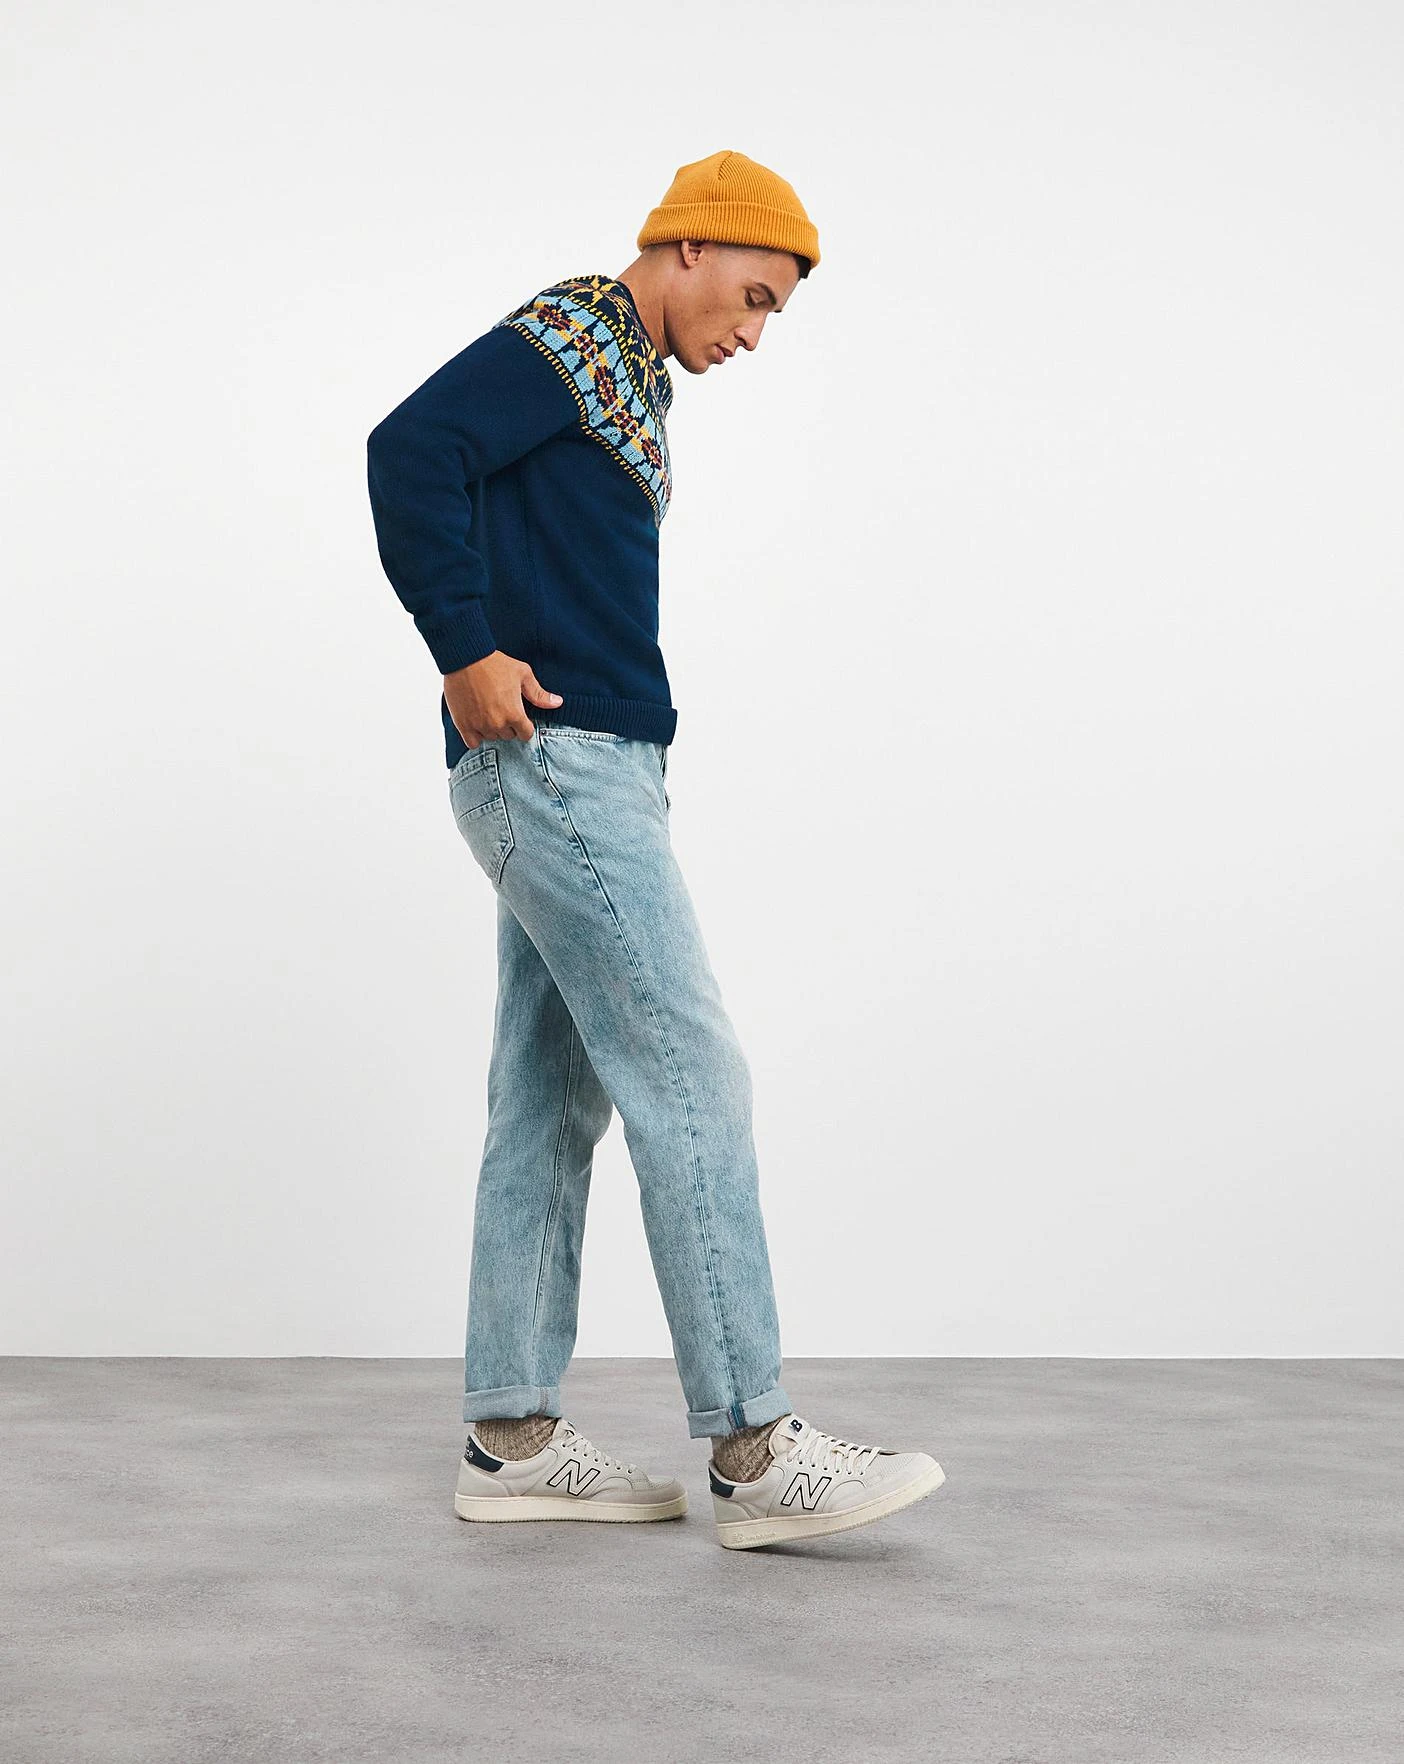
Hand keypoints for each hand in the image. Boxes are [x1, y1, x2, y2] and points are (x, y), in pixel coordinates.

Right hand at [445, 652, 562, 745]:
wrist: (465, 658)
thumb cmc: (495, 664)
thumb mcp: (522, 674)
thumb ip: (539, 693)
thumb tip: (558, 703)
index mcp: (514, 714)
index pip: (526, 735)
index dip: (524, 726)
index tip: (519, 716)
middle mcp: (498, 724)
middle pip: (508, 736)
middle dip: (508, 725)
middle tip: (501, 708)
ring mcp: (480, 726)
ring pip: (491, 738)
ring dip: (491, 729)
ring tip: (487, 711)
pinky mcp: (463, 725)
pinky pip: (473, 743)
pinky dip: (475, 736)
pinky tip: (476, 722)